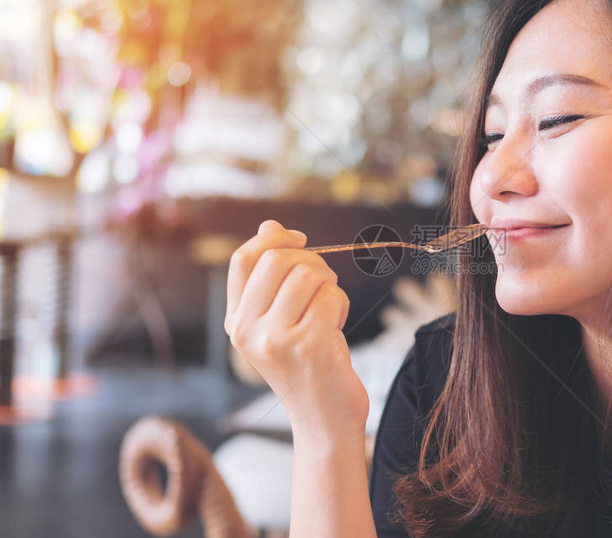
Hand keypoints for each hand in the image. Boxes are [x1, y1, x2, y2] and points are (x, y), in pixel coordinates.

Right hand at [225, 219, 368, 444]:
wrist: (323, 421)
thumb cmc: (307, 366)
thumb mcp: (280, 321)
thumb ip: (271, 278)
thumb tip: (270, 224)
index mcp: (236, 322)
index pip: (243, 259)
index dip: (273, 239)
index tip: (300, 240)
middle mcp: (246, 330)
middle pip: (277, 260)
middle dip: (312, 262)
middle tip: (324, 286)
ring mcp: (274, 339)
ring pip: (307, 274)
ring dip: (329, 286)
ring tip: (328, 313)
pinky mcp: (307, 345)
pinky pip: (330, 296)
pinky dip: (340, 304)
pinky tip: (335, 329)